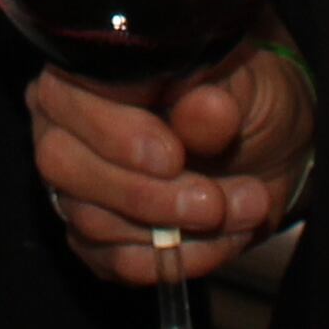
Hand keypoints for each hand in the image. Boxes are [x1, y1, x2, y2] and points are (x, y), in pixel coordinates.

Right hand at [29, 44, 314, 283]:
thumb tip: (207, 109)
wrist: (264, 151)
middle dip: (144, 193)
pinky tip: (225, 238)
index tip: (174, 157)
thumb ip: (220, 99)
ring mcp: (75, 183)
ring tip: (245, 209)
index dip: (115, 132)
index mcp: (88, 66)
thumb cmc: (244, 99)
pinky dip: (178, 258)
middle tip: (213, 203)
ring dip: (176, 230)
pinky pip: (117, 262)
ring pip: (92, 220)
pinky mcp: (95, 237)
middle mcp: (63, 122)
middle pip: (64, 164)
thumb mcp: (248, 87)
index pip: (68, 94)